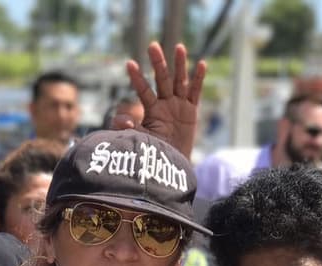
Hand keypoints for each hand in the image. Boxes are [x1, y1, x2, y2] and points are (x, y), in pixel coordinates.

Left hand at [124, 41, 206, 158]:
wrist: (171, 165)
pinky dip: (199, 79)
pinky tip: (202, 64)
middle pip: (161, 79)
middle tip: (152, 45)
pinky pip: (196, 93)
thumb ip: (129, 129)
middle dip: (158, 63)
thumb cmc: (153, 152)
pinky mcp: (191, 111)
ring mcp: (179, 105)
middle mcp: (165, 103)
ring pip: (179, 81)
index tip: (129, 63)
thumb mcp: (140, 139)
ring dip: (180, 65)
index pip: (143, 90)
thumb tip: (119, 120)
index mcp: (152, 109)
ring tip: (179, 47)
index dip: (137, 78)